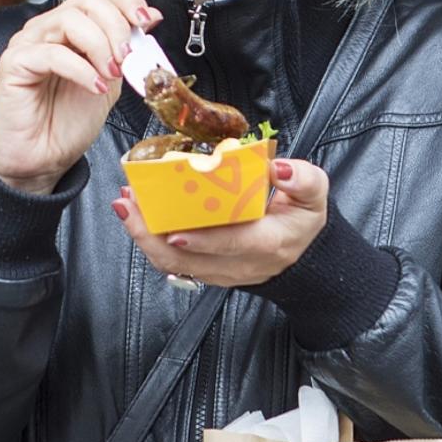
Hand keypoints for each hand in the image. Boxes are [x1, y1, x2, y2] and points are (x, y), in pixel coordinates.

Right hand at [0, 0, 159, 194]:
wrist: (43, 159)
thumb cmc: (69, 123)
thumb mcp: (110, 80)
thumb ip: (124, 50)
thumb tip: (151, 18)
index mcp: (70, 29)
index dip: (126, 1)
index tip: (148, 20)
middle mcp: (47, 29)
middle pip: (86, 2)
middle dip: (117, 26)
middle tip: (128, 57)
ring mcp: (28, 43)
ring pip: (69, 20)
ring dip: (100, 46)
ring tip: (111, 74)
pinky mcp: (14, 63)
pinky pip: (52, 53)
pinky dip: (81, 69)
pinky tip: (94, 87)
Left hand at [111, 158, 328, 285]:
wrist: (300, 255)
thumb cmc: (301, 221)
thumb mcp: (314, 196)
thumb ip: (303, 180)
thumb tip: (278, 168)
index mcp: (268, 242)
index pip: (233, 244)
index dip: (203, 239)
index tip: (174, 230)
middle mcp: (240, 264)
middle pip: (189, 259)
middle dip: (153, 234)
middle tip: (131, 202)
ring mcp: (220, 272)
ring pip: (174, 264)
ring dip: (144, 236)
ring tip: (127, 206)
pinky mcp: (206, 272)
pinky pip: (172, 263)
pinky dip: (149, 241)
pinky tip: (136, 217)